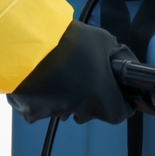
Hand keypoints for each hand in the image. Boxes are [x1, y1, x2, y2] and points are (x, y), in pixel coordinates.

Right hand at [9, 21, 133, 124]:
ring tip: (61, 77)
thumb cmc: (68, 40)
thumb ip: (119, 57)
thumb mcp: (104, 41)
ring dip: (68, 100)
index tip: (118, 96)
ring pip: (67, 111)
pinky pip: (43, 110)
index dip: (121, 105)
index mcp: (100, 96)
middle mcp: (78, 109)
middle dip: (92, 100)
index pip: (118, 115)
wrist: (26, 41)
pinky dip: (45, 99)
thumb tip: (128, 66)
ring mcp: (53, 112)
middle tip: (85, 80)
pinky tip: (43, 82)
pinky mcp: (31, 112)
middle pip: (91, 113)